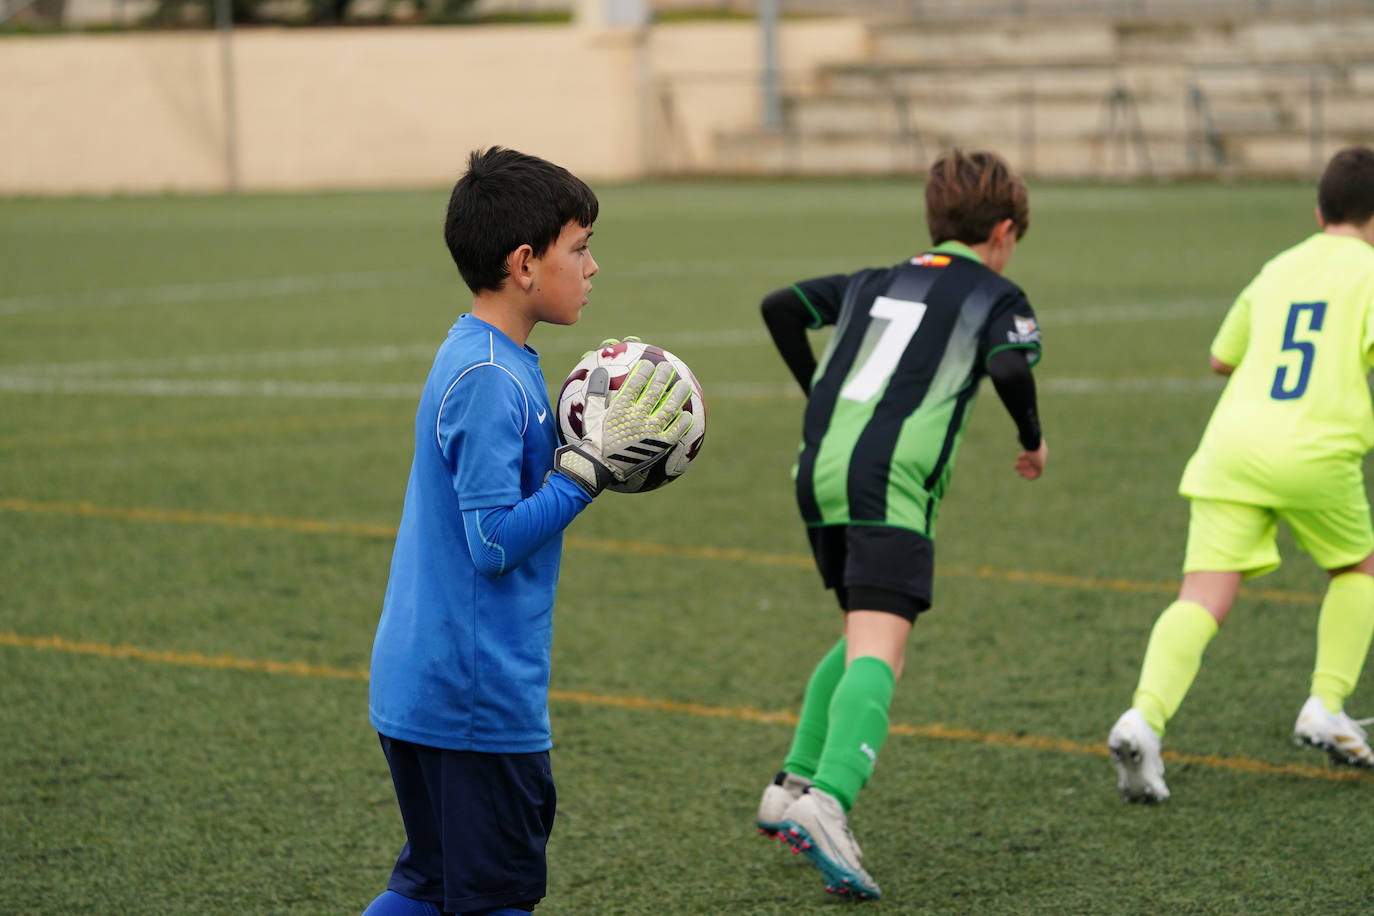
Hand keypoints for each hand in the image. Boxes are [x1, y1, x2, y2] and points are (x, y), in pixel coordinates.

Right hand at [554, 358, 693, 495]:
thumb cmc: (594, 439)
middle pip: (656, 390)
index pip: (636, 382)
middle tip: (668, 367)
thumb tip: (600, 370)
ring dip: (679, 394)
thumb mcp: (590, 414)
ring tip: (684, 385)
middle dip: (664, 375)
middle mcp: (637, 417)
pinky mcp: (659, 446)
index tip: (649, 364)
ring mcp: (650, 431)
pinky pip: (675, 431)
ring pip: (669, 407)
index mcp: (620, 408)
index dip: (645, 370)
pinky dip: (682, 421)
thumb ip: (596, 391)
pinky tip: (687, 415)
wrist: (601, 467)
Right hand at [1015, 439, 1046, 479]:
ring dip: (1026, 471)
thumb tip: (1019, 435)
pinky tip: (1025, 477)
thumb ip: (1023, 438)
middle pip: (1033, 462)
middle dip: (1024, 465)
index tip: (1018, 458)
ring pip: (1034, 468)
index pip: (1033, 455)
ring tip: (1019, 474)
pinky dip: (1031, 476)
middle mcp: (1041, 455)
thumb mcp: (1025, 437)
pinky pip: (1037, 474)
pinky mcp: (1040, 466)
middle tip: (1015, 466)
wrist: (1032, 442)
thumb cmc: (1027, 438)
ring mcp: (1041, 460)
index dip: (1025, 457)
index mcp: (1039, 448)